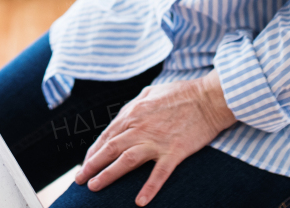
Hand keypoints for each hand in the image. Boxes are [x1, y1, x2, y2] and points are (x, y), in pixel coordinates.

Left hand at [75, 72, 236, 205]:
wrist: (209, 98)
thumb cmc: (181, 93)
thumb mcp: (151, 92)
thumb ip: (135, 105)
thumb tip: (123, 116)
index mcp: (134, 113)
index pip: (107, 135)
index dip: (94, 151)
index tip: (86, 164)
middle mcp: (140, 127)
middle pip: (110, 149)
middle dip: (92, 165)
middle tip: (80, 179)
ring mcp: (157, 140)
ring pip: (126, 160)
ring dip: (108, 175)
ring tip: (94, 187)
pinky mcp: (174, 151)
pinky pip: (159, 173)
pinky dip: (149, 188)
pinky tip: (140, 201)